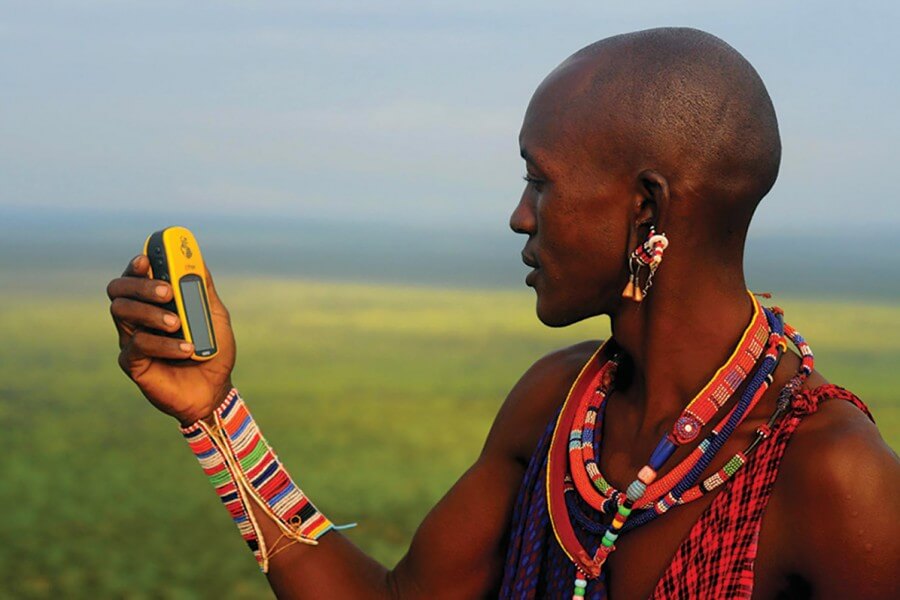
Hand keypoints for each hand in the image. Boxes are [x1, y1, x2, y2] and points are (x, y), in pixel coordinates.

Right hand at [107, 255, 236, 425]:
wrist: (214, 391)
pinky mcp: (131, 362)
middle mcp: (137, 316)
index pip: (135, 275)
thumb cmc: (213, 350)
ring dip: (151, 314)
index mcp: (154, 301)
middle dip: (141, 286)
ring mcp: (131, 338)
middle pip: (119, 289)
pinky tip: (186, 349)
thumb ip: (203, 290)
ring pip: (121, 312)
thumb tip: (196, 260)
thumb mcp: (215, 316)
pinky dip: (163, 344)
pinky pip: (137, 345)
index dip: (136, 265)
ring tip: (178, 324)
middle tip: (166, 292)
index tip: (146, 259)